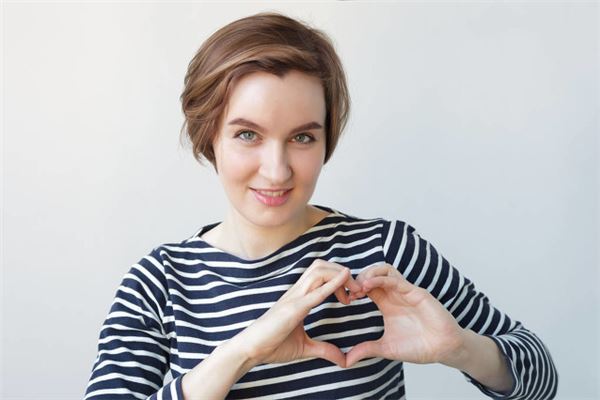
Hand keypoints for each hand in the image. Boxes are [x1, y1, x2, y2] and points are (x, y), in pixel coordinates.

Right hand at [239, 259, 361, 367]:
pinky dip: (332, 283)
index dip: (339, 278)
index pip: (321, 275)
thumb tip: (343, 360)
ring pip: (319, 271)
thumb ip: (324, 350)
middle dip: (342, 272)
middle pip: (321, 266)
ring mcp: (294, 298)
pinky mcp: (293, 308)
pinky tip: (344, 278)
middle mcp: (297, 292)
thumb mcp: (304, 347)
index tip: (352, 295)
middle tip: (358, 290)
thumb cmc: (272, 345)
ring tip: (354, 290)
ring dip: (340, 275)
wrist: (250, 349)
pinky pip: (315, 291)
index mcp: (299, 297)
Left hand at [345, 263, 465, 366]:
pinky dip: (380, 279)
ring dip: (369, 273)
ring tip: (360, 286)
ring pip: (385, 270)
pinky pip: (396, 280)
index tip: (346, 298)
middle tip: (351, 290)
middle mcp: (395, 294)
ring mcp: (406, 292)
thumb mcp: (386, 349)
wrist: (443, 350)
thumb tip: (346, 362)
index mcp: (387, 303)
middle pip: (374, 273)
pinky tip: (369, 285)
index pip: (367, 286)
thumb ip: (367, 350)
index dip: (355, 288)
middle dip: (359, 277)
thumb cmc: (419, 347)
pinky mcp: (416, 293)